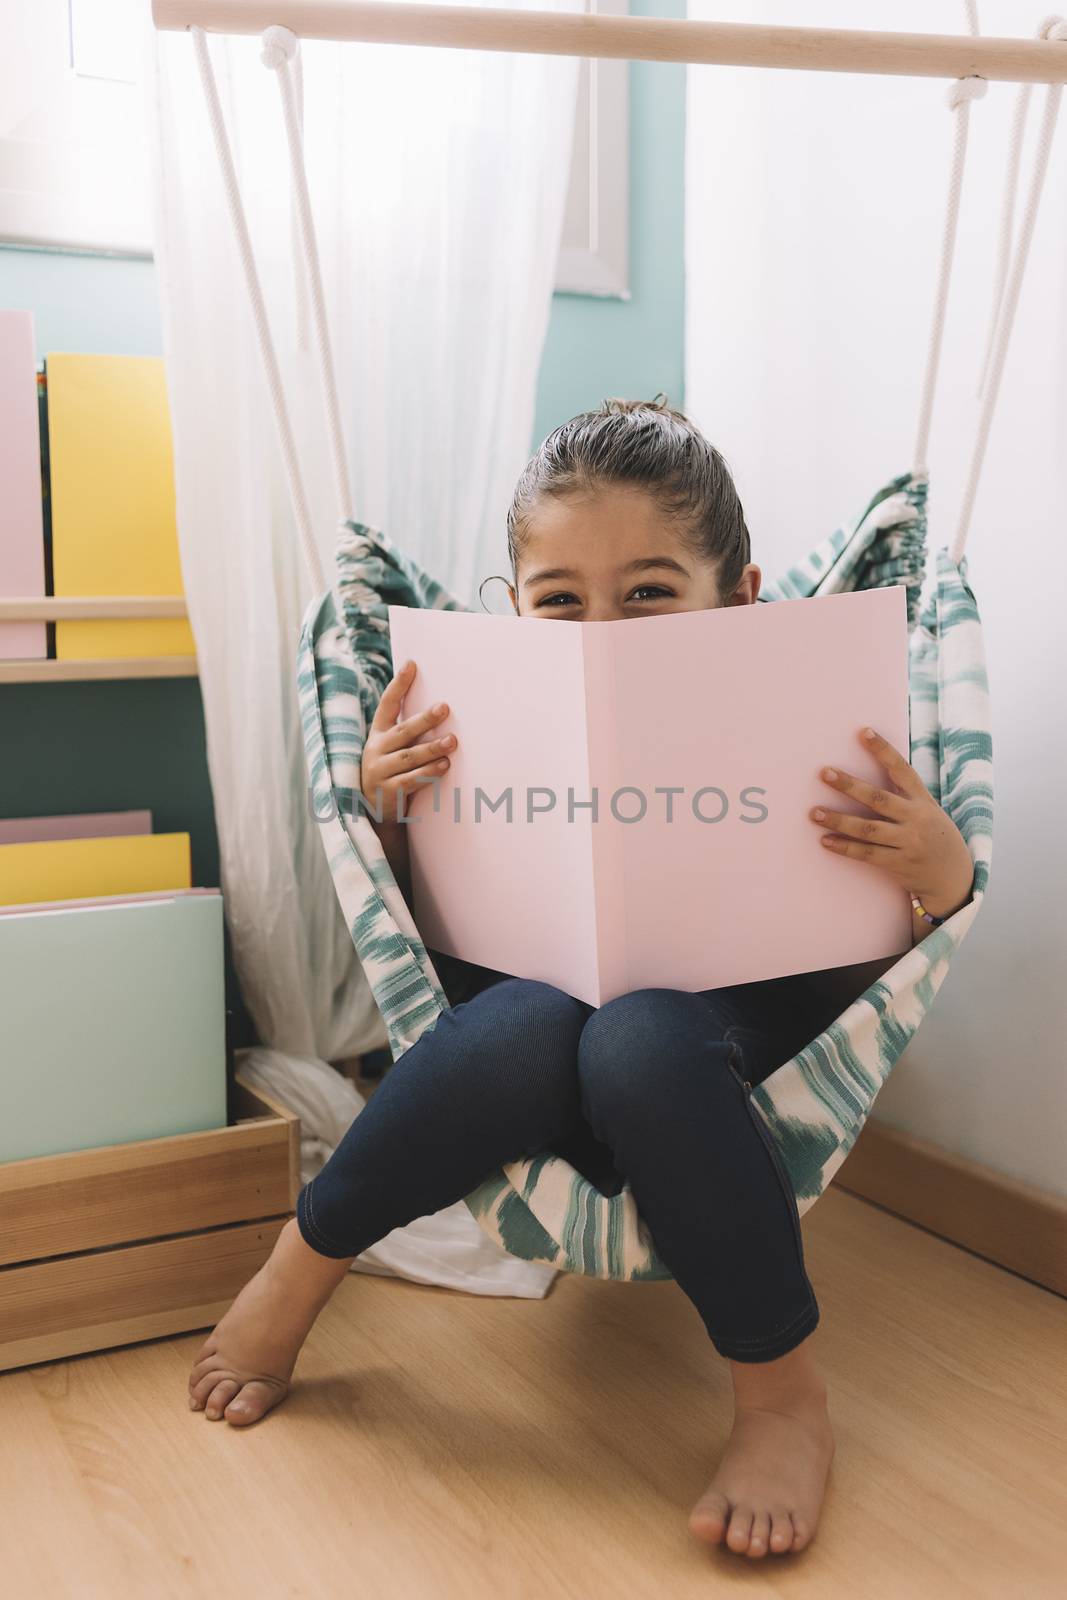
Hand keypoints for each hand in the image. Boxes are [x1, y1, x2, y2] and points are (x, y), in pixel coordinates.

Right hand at [360, 659, 457, 830]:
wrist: (373, 809)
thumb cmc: (391, 769)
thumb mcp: (392, 747)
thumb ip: (408, 729)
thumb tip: (440, 704)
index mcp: (378, 733)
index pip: (387, 704)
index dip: (399, 684)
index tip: (411, 664)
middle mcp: (376, 749)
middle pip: (403, 731)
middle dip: (424, 719)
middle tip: (445, 708)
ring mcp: (380, 771)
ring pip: (409, 757)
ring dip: (432, 748)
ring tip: (453, 741)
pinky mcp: (388, 792)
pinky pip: (411, 780)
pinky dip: (429, 772)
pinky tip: (445, 765)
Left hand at [808, 727, 974, 919]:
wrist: (954, 876)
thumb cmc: (933, 835)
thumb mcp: (928, 810)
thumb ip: (904, 795)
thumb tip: (870, 773)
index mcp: (923, 800)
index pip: (902, 769)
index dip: (883, 750)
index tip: (863, 731)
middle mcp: (916, 818)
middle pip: (878, 799)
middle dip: (850, 785)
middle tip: (824, 773)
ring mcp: (908, 842)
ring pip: (868, 829)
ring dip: (839, 820)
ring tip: (814, 813)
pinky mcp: (899, 864)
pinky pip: (867, 854)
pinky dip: (845, 848)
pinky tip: (825, 841)